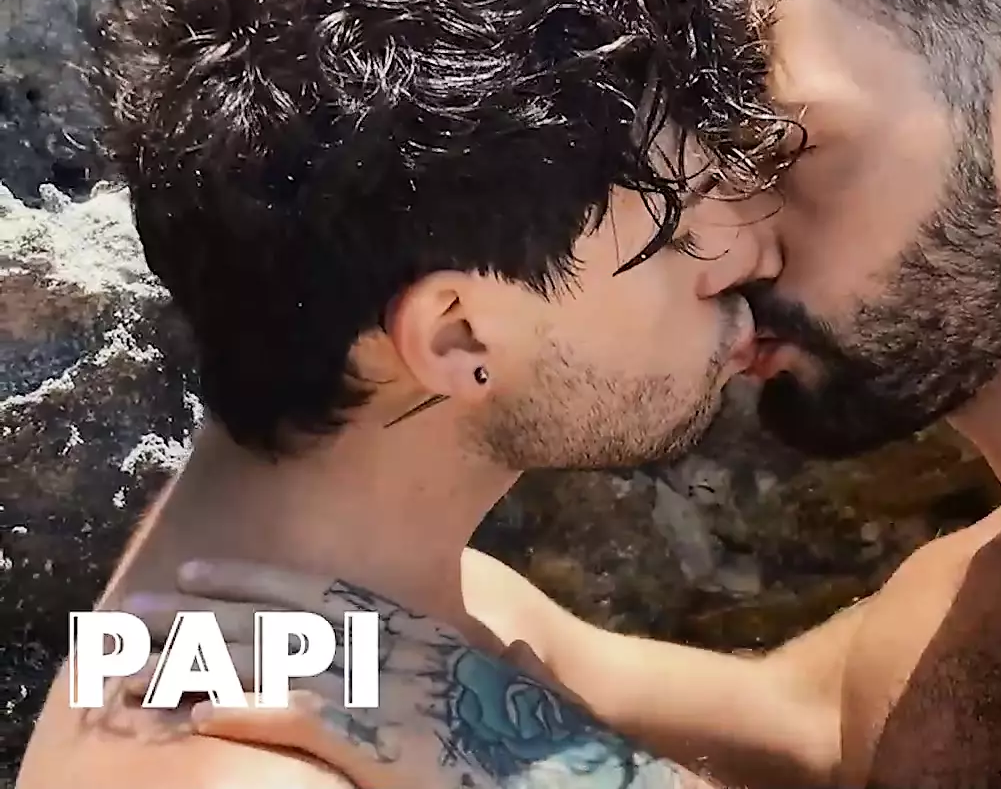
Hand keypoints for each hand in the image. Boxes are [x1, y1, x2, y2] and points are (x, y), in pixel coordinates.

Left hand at [124, 561, 698, 788]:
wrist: (557, 743)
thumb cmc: (522, 698)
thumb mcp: (472, 643)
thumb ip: (423, 627)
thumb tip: (401, 614)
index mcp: (401, 618)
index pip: (307, 587)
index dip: (244, 577)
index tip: (189, 569)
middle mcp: (382, 643)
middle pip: (271, 620)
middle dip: (197, 615)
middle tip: (129, 614)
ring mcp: (376, 688)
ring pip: (269, 664)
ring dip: (197, 661)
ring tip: (138, 664)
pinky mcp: (374, 737)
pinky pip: (296, 720)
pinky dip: (246, 712)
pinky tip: (200, 710)